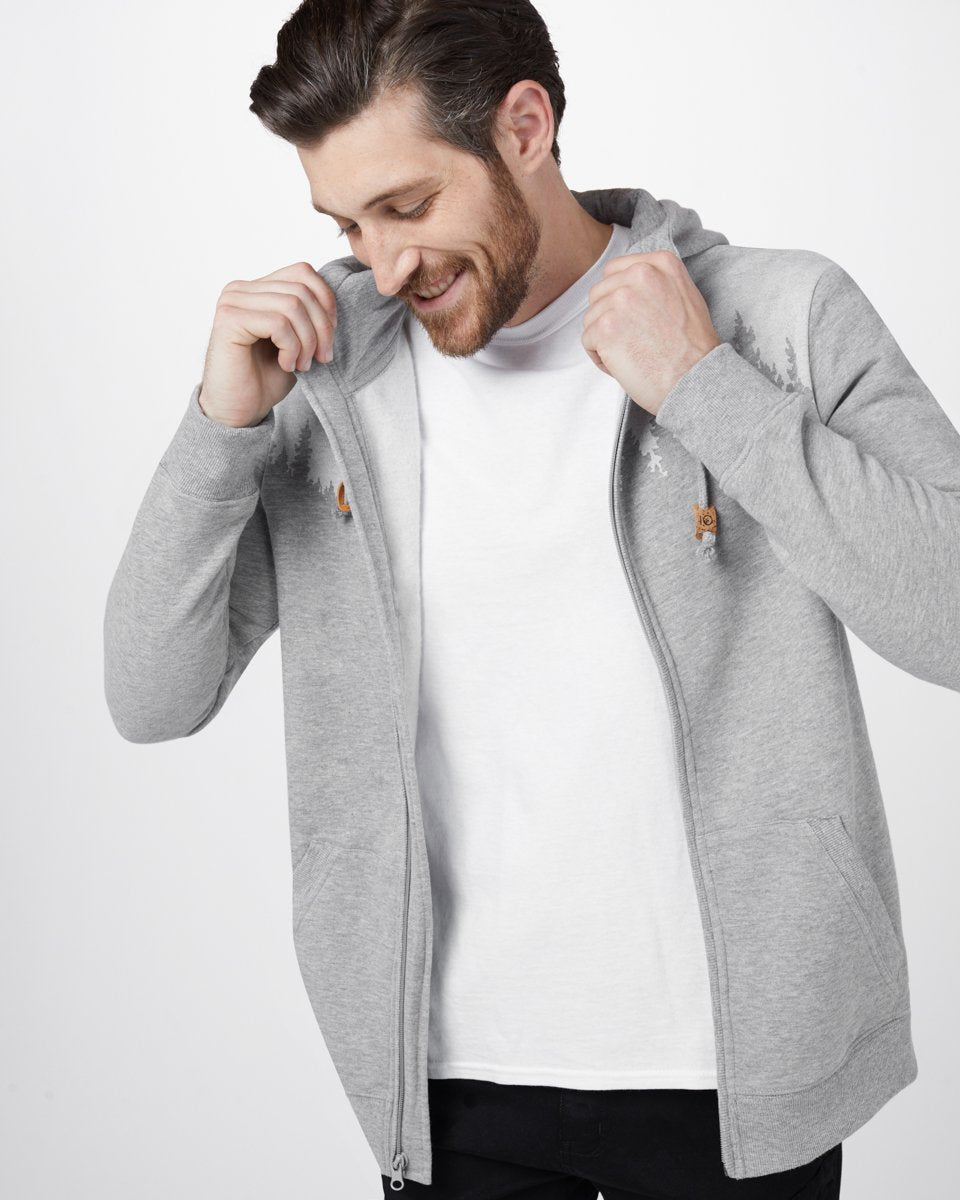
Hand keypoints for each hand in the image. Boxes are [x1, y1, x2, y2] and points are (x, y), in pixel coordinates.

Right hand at [198, 261, 337, 427]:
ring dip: (307, 341)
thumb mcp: (297, 341)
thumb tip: (333, 304)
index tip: (329, 338)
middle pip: (301, 290)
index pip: (303, 273)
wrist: (239, 411)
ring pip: (292, 306)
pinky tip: (285, 365)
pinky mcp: (229, 320)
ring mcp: (232, 302)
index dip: (326, 303)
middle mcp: (241, 290)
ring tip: (302, 364)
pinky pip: (278, 323)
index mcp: (257, 289)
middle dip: (321, 328)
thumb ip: (309, 316)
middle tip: (321, 358)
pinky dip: (291, 347)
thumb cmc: (266, 379)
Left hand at [581, 250, 721, 415]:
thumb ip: (656, 282)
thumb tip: (627, 286)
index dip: (615, 296)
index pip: (614, 270)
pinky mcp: (607, 326)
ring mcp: (621, 299)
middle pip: (599, 293)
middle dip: (608, 318)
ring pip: (591, 317)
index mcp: (660, 263)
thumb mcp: (684, 296)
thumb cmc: (692, 348)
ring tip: (631, 353)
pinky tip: (624, 364)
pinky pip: (587, 340)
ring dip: (603, 339)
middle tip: (631, 339)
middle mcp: (640, 274)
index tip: (629, 316)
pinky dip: (600, 358)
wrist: (695, 378)